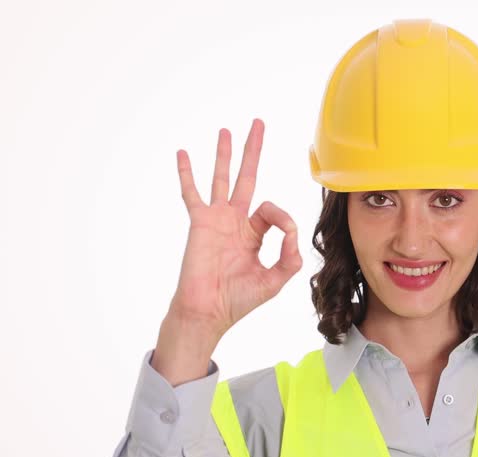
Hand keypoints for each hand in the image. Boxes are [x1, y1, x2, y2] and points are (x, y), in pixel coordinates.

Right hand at [167, 118, 302, 336]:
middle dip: (252, 151)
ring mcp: (216, 219)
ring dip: (224, 154)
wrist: (208, 310)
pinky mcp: (200, 222)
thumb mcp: (274, 280)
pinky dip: (187, 173)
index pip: (272, 210)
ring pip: (221, 178)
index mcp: (253, 234)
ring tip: (226, 130)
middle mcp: (235, 222)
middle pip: (246, 177)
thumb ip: (290, 258)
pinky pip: (192, 193)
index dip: (283, 218)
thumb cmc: (237, 300)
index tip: (287, 235)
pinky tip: (183, 153)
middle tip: (257, 124)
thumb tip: (294, 233)